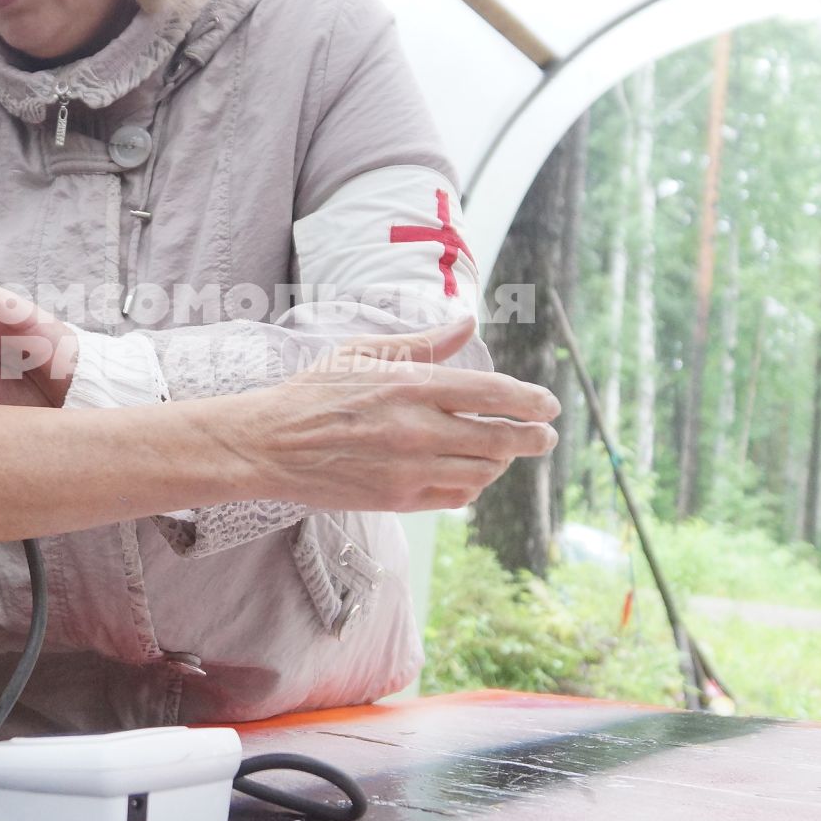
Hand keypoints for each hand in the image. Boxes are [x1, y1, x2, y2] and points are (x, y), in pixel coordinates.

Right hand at [239, 318, 560, 510]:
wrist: (271, 444)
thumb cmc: (315, 392)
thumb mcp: (364, 352)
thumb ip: (423, 342)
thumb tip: (466, 321)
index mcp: (411, 385)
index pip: (493, 394)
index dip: (530, 401)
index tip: (549, 406)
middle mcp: (417, 429)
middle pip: (499, 439)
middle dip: (532, 438)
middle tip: (546, 437)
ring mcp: (409, 468)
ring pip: (482, 471)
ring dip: (501, 462)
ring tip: (504, 453)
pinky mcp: (398, 499)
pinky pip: (455, 496)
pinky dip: (472, 485)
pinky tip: (471, 473)